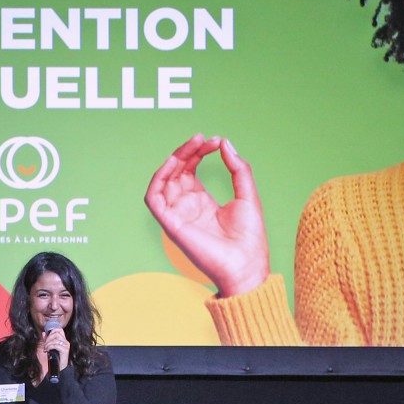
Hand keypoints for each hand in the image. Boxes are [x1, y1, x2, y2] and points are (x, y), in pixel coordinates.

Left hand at [40, 327, 69, 379]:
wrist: (57, 368)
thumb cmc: (53, 358)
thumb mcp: (48, 347)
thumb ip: (47, 340)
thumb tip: (43, 333)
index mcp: (63, 340)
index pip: (59, 329)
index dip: (52, 330)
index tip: (46, 337)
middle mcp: (66, 342)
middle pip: (56, 333)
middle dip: (48, 338)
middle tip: (45, 344)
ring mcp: (66, 346)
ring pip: (55, 339)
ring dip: (48, 343)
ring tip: (45, 349)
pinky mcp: (65, 350)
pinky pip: (56, 345)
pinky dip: (50, 347)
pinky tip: (47, 351)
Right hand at [144, 134, 271, 298]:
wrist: (247, 264)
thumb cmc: (249, 237)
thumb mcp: (247, 194)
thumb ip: (238, 168)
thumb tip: (225, 143)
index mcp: (202, 202)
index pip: (190, 170)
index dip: (199, 152)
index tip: (215, 141)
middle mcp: (187, 207)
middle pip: (176, 171)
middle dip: (187, 151)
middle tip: (203, 139)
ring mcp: (178, 215)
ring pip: (163, 181)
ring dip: (174, 159)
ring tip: (192, 145)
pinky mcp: (171, 224)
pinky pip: (154, 198)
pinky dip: (158, 178)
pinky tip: (174, 162)